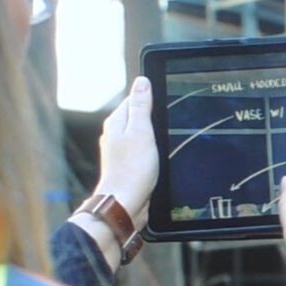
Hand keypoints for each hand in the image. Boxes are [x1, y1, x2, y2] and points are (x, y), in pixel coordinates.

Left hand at [92, 76, 157, 229]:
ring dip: (154, 136)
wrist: (125, 204)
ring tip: (166, 141)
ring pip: (141, 135)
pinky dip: (152, 151)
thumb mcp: (141, 131)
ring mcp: (121, 151)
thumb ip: (141, 105)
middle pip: (138, 116)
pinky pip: (143, 151)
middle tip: (170, 122)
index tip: (168, 103)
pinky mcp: (129, 165)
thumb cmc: (132, 169)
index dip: (152, 98)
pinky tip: (161, 157)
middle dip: (154, 118)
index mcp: (116, 122)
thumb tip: (142, 81)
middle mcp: (115, 135)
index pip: (134, 98)